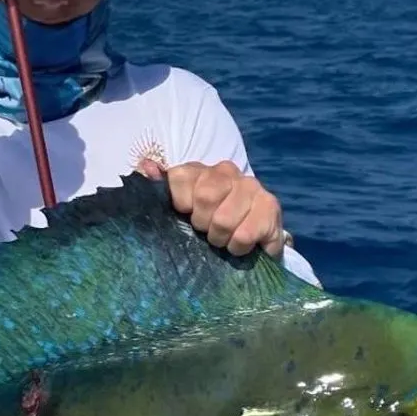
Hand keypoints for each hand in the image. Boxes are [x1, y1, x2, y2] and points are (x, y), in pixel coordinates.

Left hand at [147, 160, 290, 257]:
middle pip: (205, 197)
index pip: (180, 178)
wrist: (248, 234)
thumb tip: (146, 167)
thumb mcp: (175, 207)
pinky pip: (245, 235)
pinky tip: (240, 244)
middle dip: (202, 225)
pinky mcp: (270, 206)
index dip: (181, 204)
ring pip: (224, 221)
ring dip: (220, 240)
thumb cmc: (204, 223)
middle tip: (206, 232)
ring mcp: (251, 187)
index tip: (186, 216)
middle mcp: (227, 172)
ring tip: (223, 240)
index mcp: (199, 170)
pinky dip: (238, 248)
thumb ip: (157, 187)